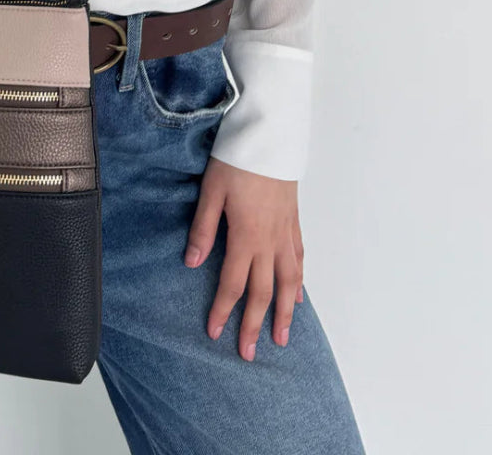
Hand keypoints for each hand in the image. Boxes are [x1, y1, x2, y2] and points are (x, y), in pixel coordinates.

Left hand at [185, 155, 304, 360]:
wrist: (269, 137)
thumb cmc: (236, 160)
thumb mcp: (211, 192)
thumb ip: (203, 229)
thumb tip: (193, 263)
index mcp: (246, 236)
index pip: (234, 284)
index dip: (223, 310)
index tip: (214, 333)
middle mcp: (270, 241)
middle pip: (264, 292)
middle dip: (255, 325)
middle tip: (249, 353)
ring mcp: (285, 233)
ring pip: (288, 282)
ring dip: (284, 313)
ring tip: (281, 338)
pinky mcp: (294, 221)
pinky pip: (299, 259)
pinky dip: (298, 282)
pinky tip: (297, 296)